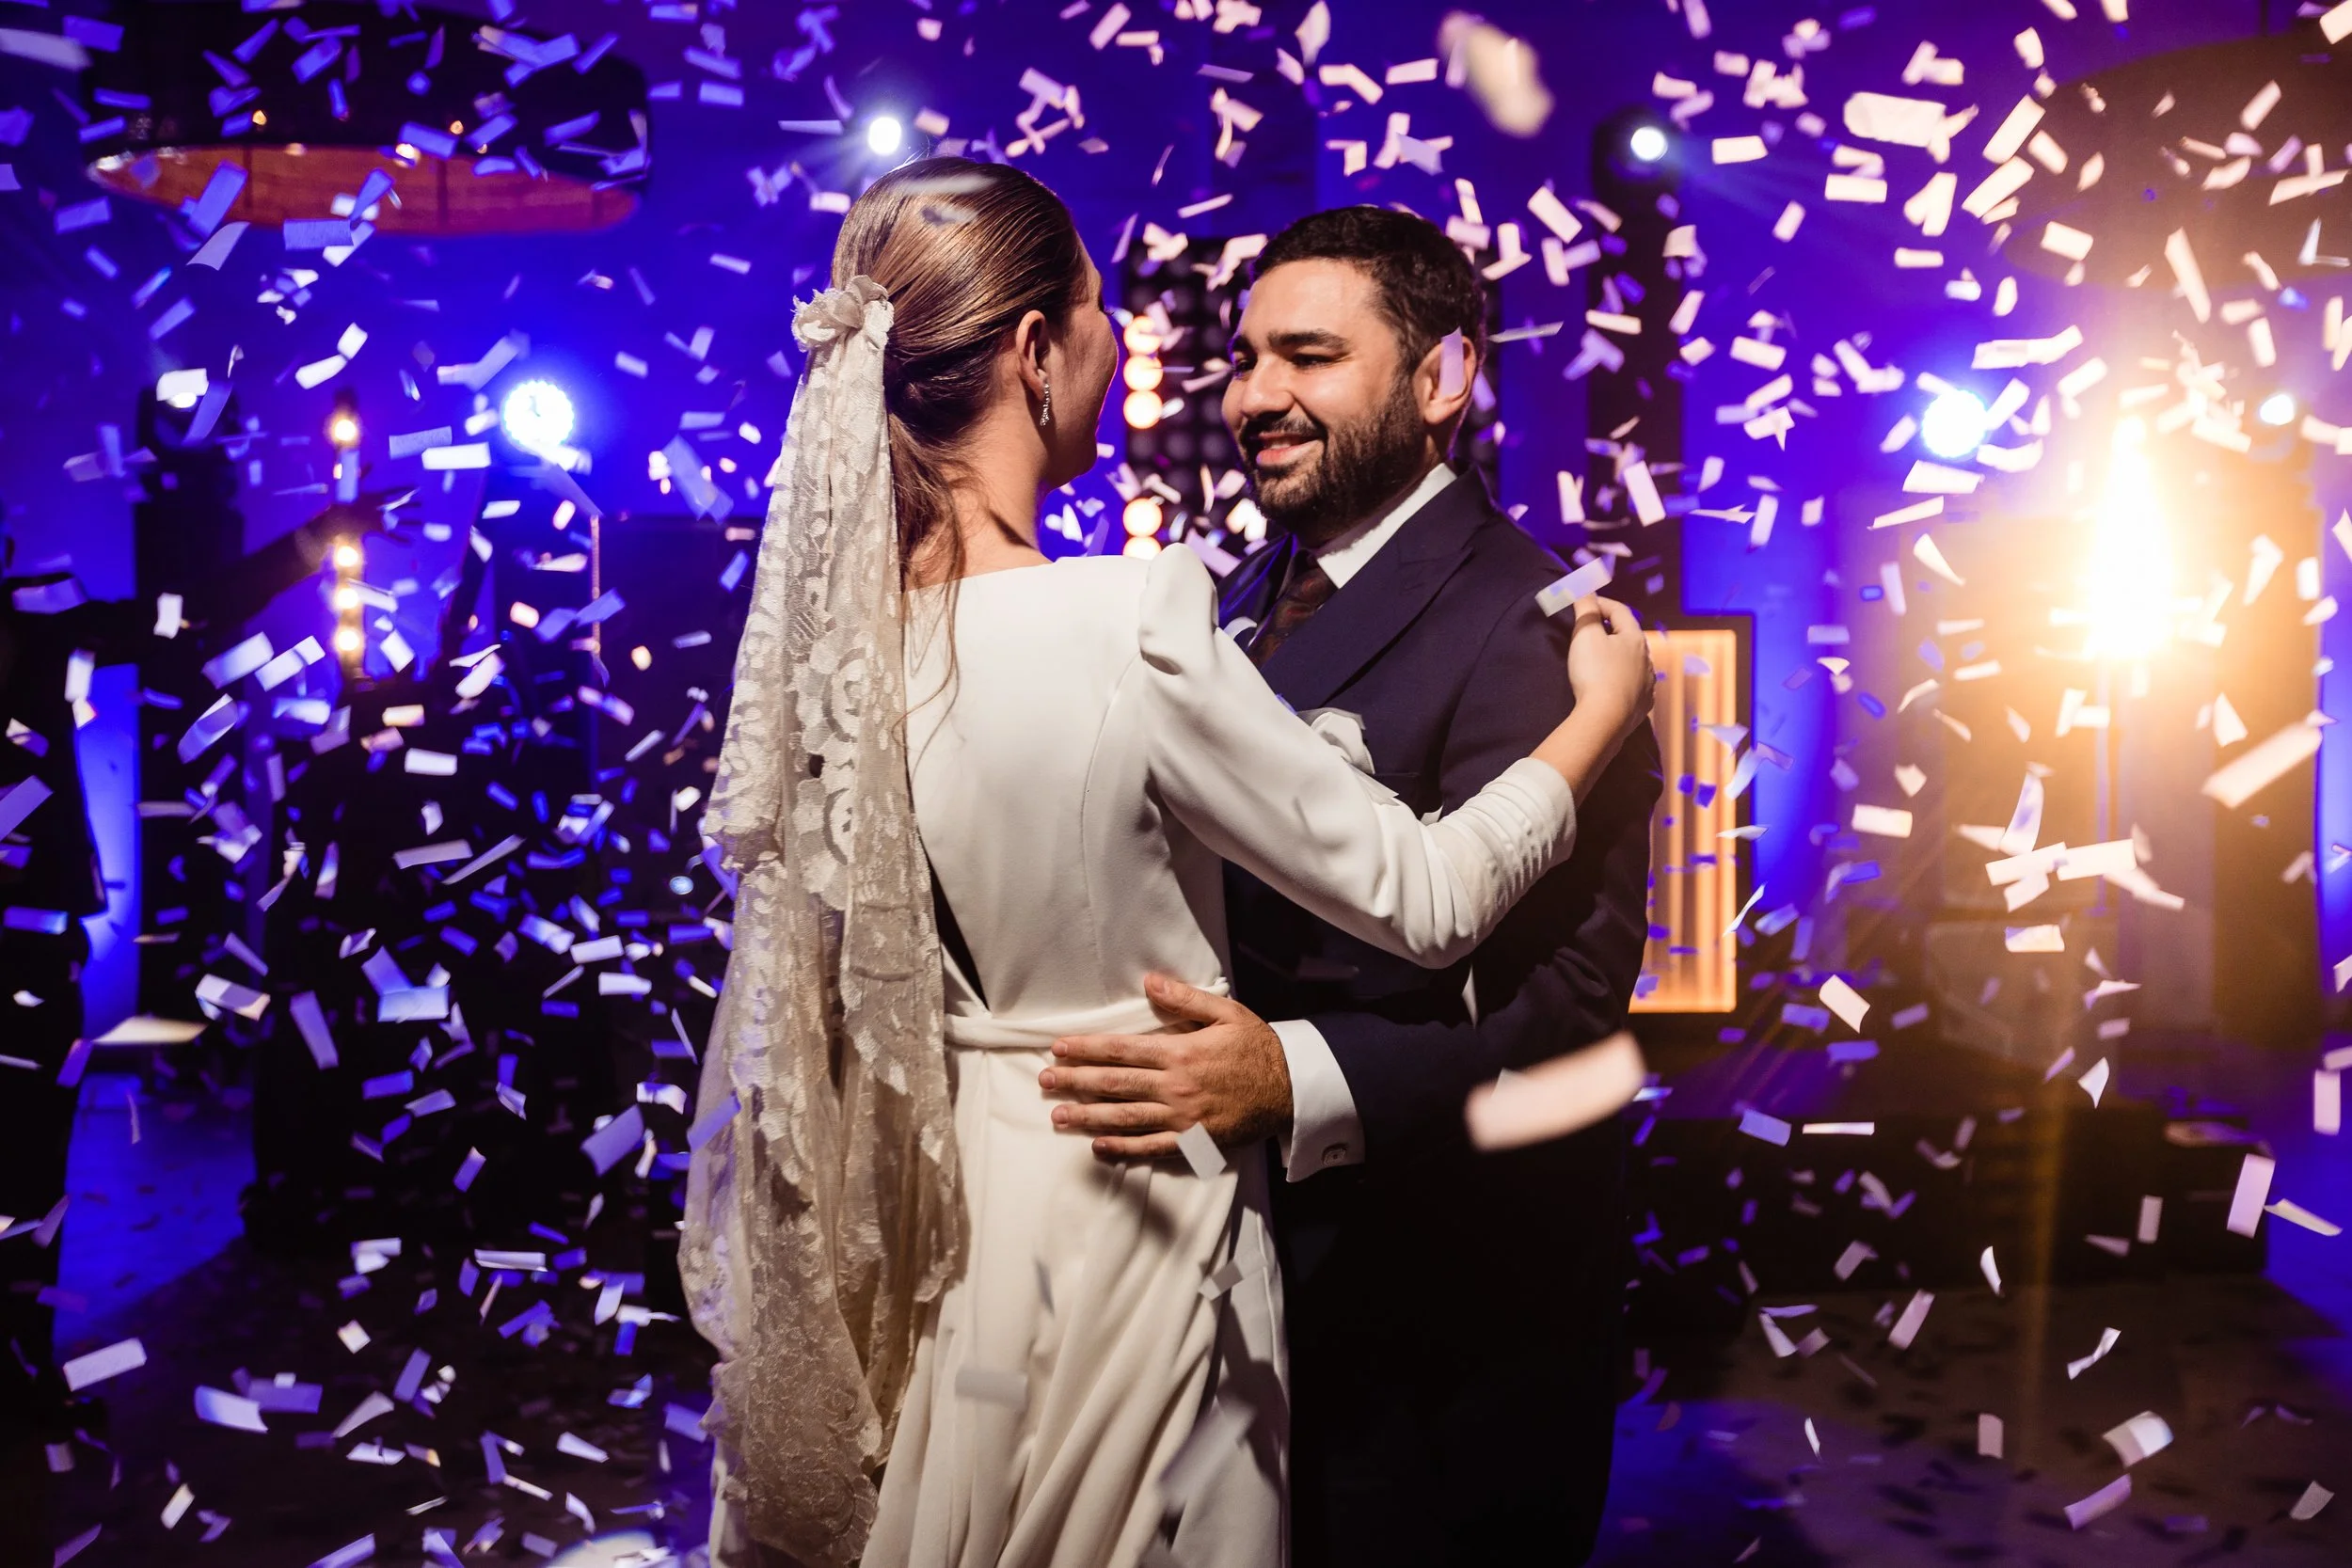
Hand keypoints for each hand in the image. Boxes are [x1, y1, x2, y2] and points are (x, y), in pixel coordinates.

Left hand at [1039, 974, 1292, 1157]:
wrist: (1290, 1088)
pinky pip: (1151, 1147)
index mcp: (1180, 1052)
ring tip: (1057, 1115)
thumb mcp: (1226, 1012)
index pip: (1122, 1050)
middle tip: (1044, 1080)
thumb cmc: (1256, 1047)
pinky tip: (1097, 1146)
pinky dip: (1123, 1148)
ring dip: (1088, 1116)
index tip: (1059, 1048)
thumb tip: (1149, 982)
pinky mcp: (1193, 1141)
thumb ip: (1185, 998)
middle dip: (1075, 1081)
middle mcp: (1175, 1086)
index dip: (1087, 1049)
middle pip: (1115, 1084)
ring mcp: (1182, 1117)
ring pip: (1125, 1117)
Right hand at [1564, 595, 1653, 748]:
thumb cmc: (1594, 673)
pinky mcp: (1642, 705)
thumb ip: (1586, 609)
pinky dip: (1623, 679)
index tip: (1584, 603)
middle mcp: (1647, 659)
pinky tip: (1612, 685)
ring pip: (1634, 662)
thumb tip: (1584, 589)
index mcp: (1635, 638)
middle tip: (1591, 630)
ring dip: (1619, 656)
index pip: (1620, 611)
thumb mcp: (1585, 634)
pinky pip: (1634, 685)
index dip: (1601, 603)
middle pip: (1629, 636)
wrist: (1605, 719)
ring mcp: (1647, 684)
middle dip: (1611, 629)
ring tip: (1601, 659)